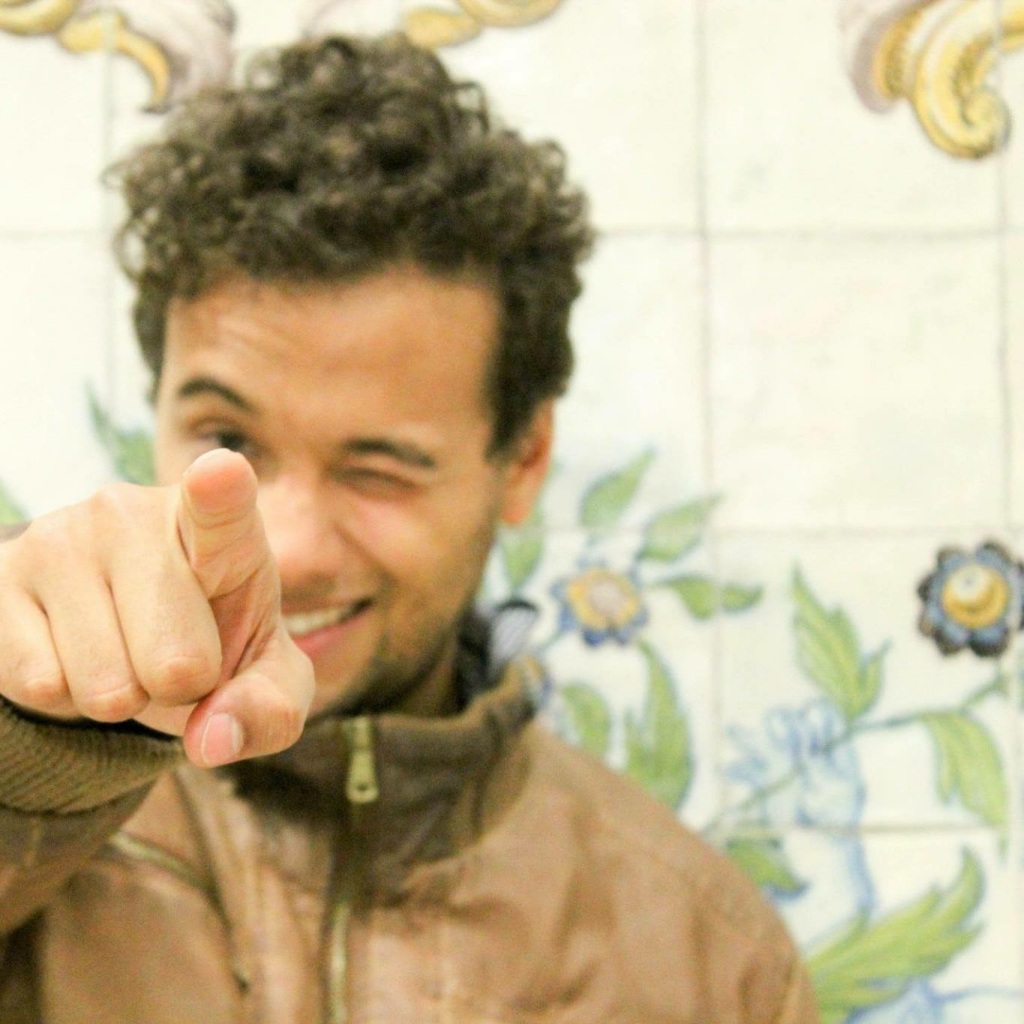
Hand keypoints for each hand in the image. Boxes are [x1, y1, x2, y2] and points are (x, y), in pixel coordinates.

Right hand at [0, 450, 313, 766]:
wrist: (127, 625)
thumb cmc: (213, 639)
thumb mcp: (265, 674)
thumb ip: (271, 708)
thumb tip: (213, 739)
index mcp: (219, 525)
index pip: (221, 505)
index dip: (220, 491)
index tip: (221, 474)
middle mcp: (132, 513)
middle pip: (176, 662)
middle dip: (183, 689)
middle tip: (176, 655)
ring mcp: (58, 538)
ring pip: (105, 686)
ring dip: (122, 696)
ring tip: (126, 650)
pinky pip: (41, 685)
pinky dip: (66, 700)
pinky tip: (75, 654)